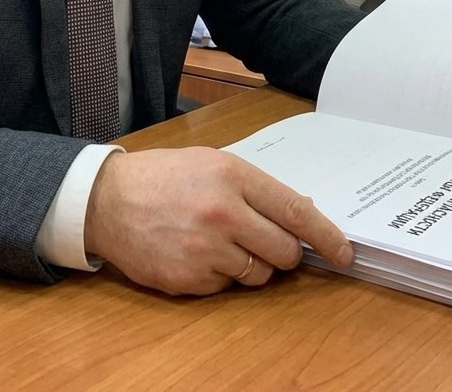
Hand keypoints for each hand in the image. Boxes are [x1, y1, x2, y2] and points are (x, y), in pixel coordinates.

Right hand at [84, 147, 352, 294]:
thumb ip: (255, 188)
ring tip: (222, 242)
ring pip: (258, 275)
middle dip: (284, 253)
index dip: (326, 237)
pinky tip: (197, 253)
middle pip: (284, 253)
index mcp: (232, 176)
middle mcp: (222, 213)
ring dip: (251, 265)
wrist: (107, 200)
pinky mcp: (188, 280)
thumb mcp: (212, 163)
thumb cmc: (164, 176)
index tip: (344, 253)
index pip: (295, 212)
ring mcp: (204, 250)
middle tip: (267, 242)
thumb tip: (300, 214)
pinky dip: (220, 276)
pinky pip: (226, 288)